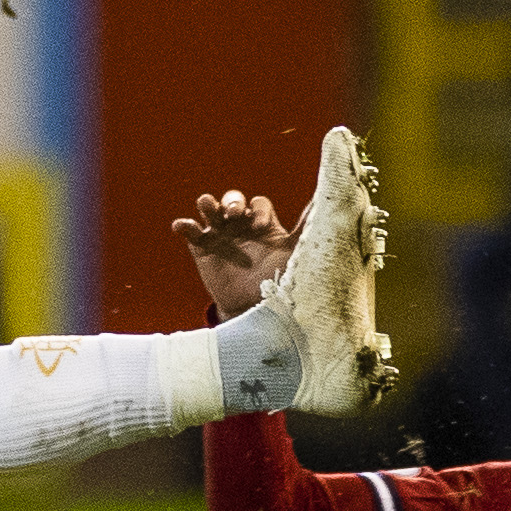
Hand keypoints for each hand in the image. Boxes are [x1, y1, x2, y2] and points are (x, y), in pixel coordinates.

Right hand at [173, 189, 294, 318]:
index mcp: (263, 224)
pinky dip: (184, 225)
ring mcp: (221, 236)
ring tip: (209, 206)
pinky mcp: (202, 249)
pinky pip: (190, 231)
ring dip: (208, 203)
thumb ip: (307, 227)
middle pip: (233, 200)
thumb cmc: (278, 281)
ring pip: (210, 209)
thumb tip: (329, 203)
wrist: (255, 311)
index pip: (258, 204)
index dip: (257, 210)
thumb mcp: (294, 252)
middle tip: (233, 214)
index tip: (259, 226)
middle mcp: (241, 226)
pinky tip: (181, 226)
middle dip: (232, 201)